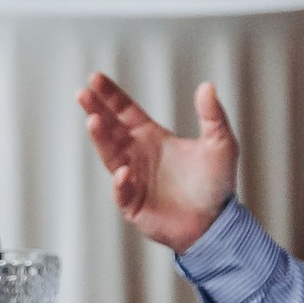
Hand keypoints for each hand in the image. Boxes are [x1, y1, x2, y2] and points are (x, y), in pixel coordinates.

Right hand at [78, 72, 238, 251]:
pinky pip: (122, 191)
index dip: (111, 96)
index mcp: (153, 138)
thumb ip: (213, 115)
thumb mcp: (221, 144)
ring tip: (93, 121)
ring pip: (110, 156)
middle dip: (96, 110)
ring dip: (101, 139)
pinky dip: (120, 182)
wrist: (217, 223)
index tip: (96, 78)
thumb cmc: (216, 186)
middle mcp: (138, 155)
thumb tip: (207, 86)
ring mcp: (133, 180)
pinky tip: (123, 172)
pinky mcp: (133, 204)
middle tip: (83, 94)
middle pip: (110, 129)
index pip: (125, 112)